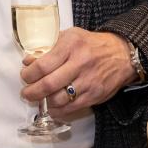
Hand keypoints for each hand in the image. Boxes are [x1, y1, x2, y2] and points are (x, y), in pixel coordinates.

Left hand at [20, 28, 134, 114]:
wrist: (122, 54)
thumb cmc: (91, 45)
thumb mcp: (70, 36)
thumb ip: (48, 47)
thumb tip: (28, 61)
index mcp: (71, 45)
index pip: (43, 64)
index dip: (29, 74)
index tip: (25, 76)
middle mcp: (80, 63)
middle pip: (49, 84)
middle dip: (32, 92)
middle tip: (26, 93)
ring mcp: (88, 81)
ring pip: (58, 99)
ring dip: (44, 102)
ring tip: (40, 98)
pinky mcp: (94, 96)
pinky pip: (70, 108)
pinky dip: (58, 110)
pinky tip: (52, 106)